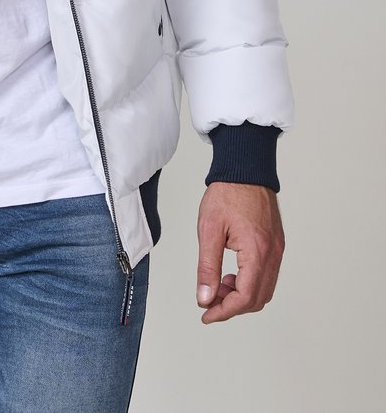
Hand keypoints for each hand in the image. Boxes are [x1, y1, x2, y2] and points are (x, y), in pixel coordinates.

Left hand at [196, 182, 284, 323]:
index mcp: (256, 251)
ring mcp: (277, 249)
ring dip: (242, 295)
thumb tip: (204, 297)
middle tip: (209, 301)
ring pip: (264, 289)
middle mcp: (272, 253)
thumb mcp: (209, 230)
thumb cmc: (227, 193)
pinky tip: (232, 274)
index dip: (224, 311)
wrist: (245, 168)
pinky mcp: (276, 244)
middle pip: (257, 299)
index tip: (206, 314)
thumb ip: (207, 267)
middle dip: (232, 306)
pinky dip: (250, 282)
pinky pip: (267, 275)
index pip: (245, 297)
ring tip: (218, 284)